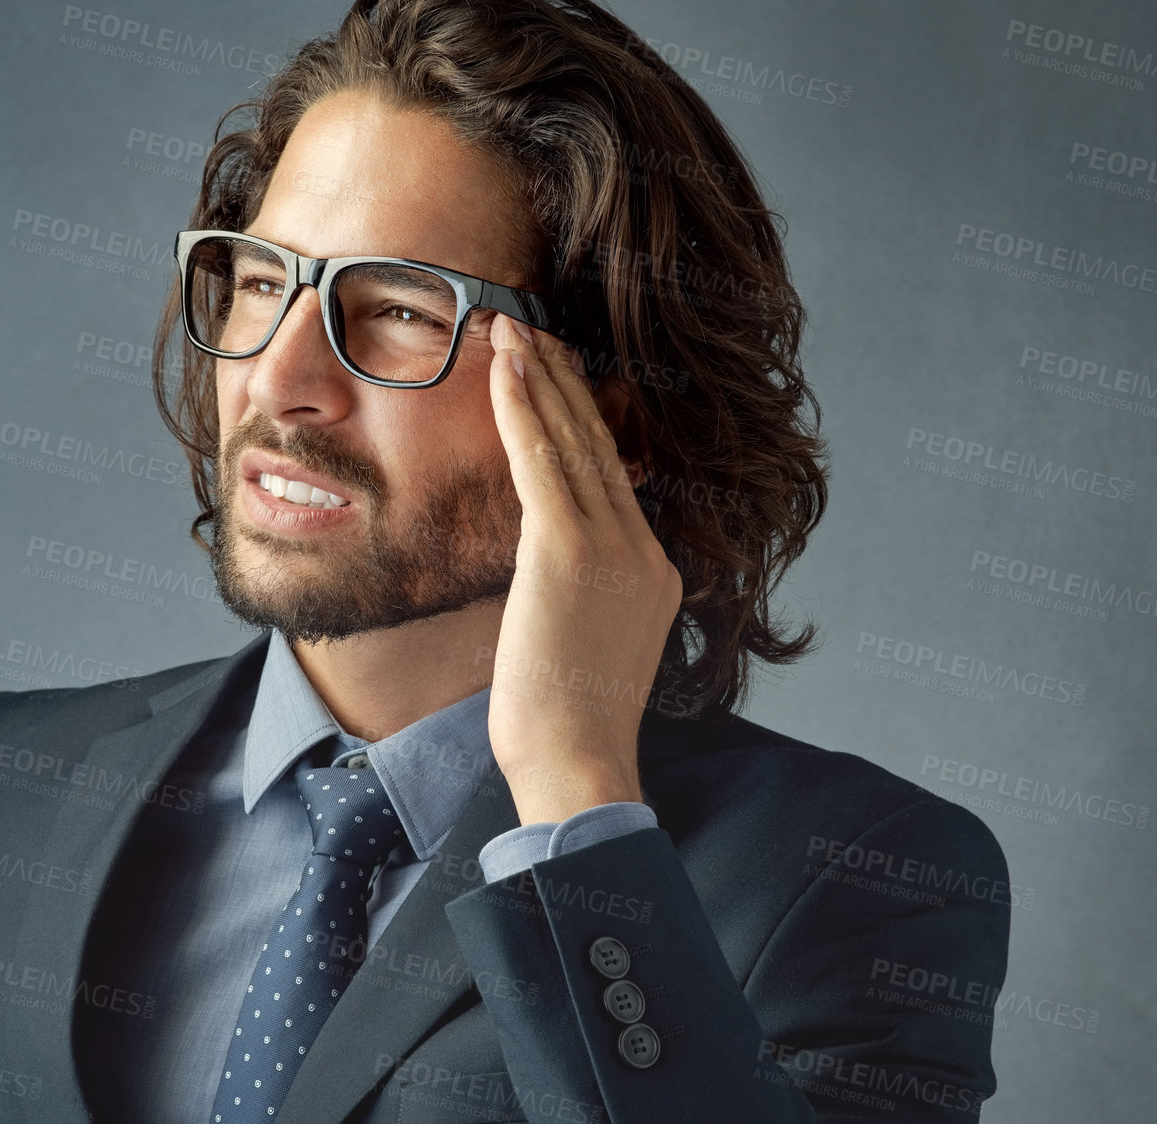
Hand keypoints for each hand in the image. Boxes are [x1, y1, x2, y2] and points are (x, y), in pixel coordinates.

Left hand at [483, 312, 683, 824]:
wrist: (578, 761)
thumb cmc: (567, 720)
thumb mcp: (587, 642)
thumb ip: (581, 592)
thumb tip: (547, 570)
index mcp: (653, 570)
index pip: (614, 475)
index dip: (583, 416)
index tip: (557, 375)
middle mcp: (643, 548)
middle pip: (600, 444)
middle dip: (563, 381)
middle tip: (532, 328)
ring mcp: (613, 548)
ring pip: (574, 441)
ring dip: (539, 378)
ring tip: (512, 328)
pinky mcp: (570, 552)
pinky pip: (543, 462)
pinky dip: (522, 408)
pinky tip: (504, 367)